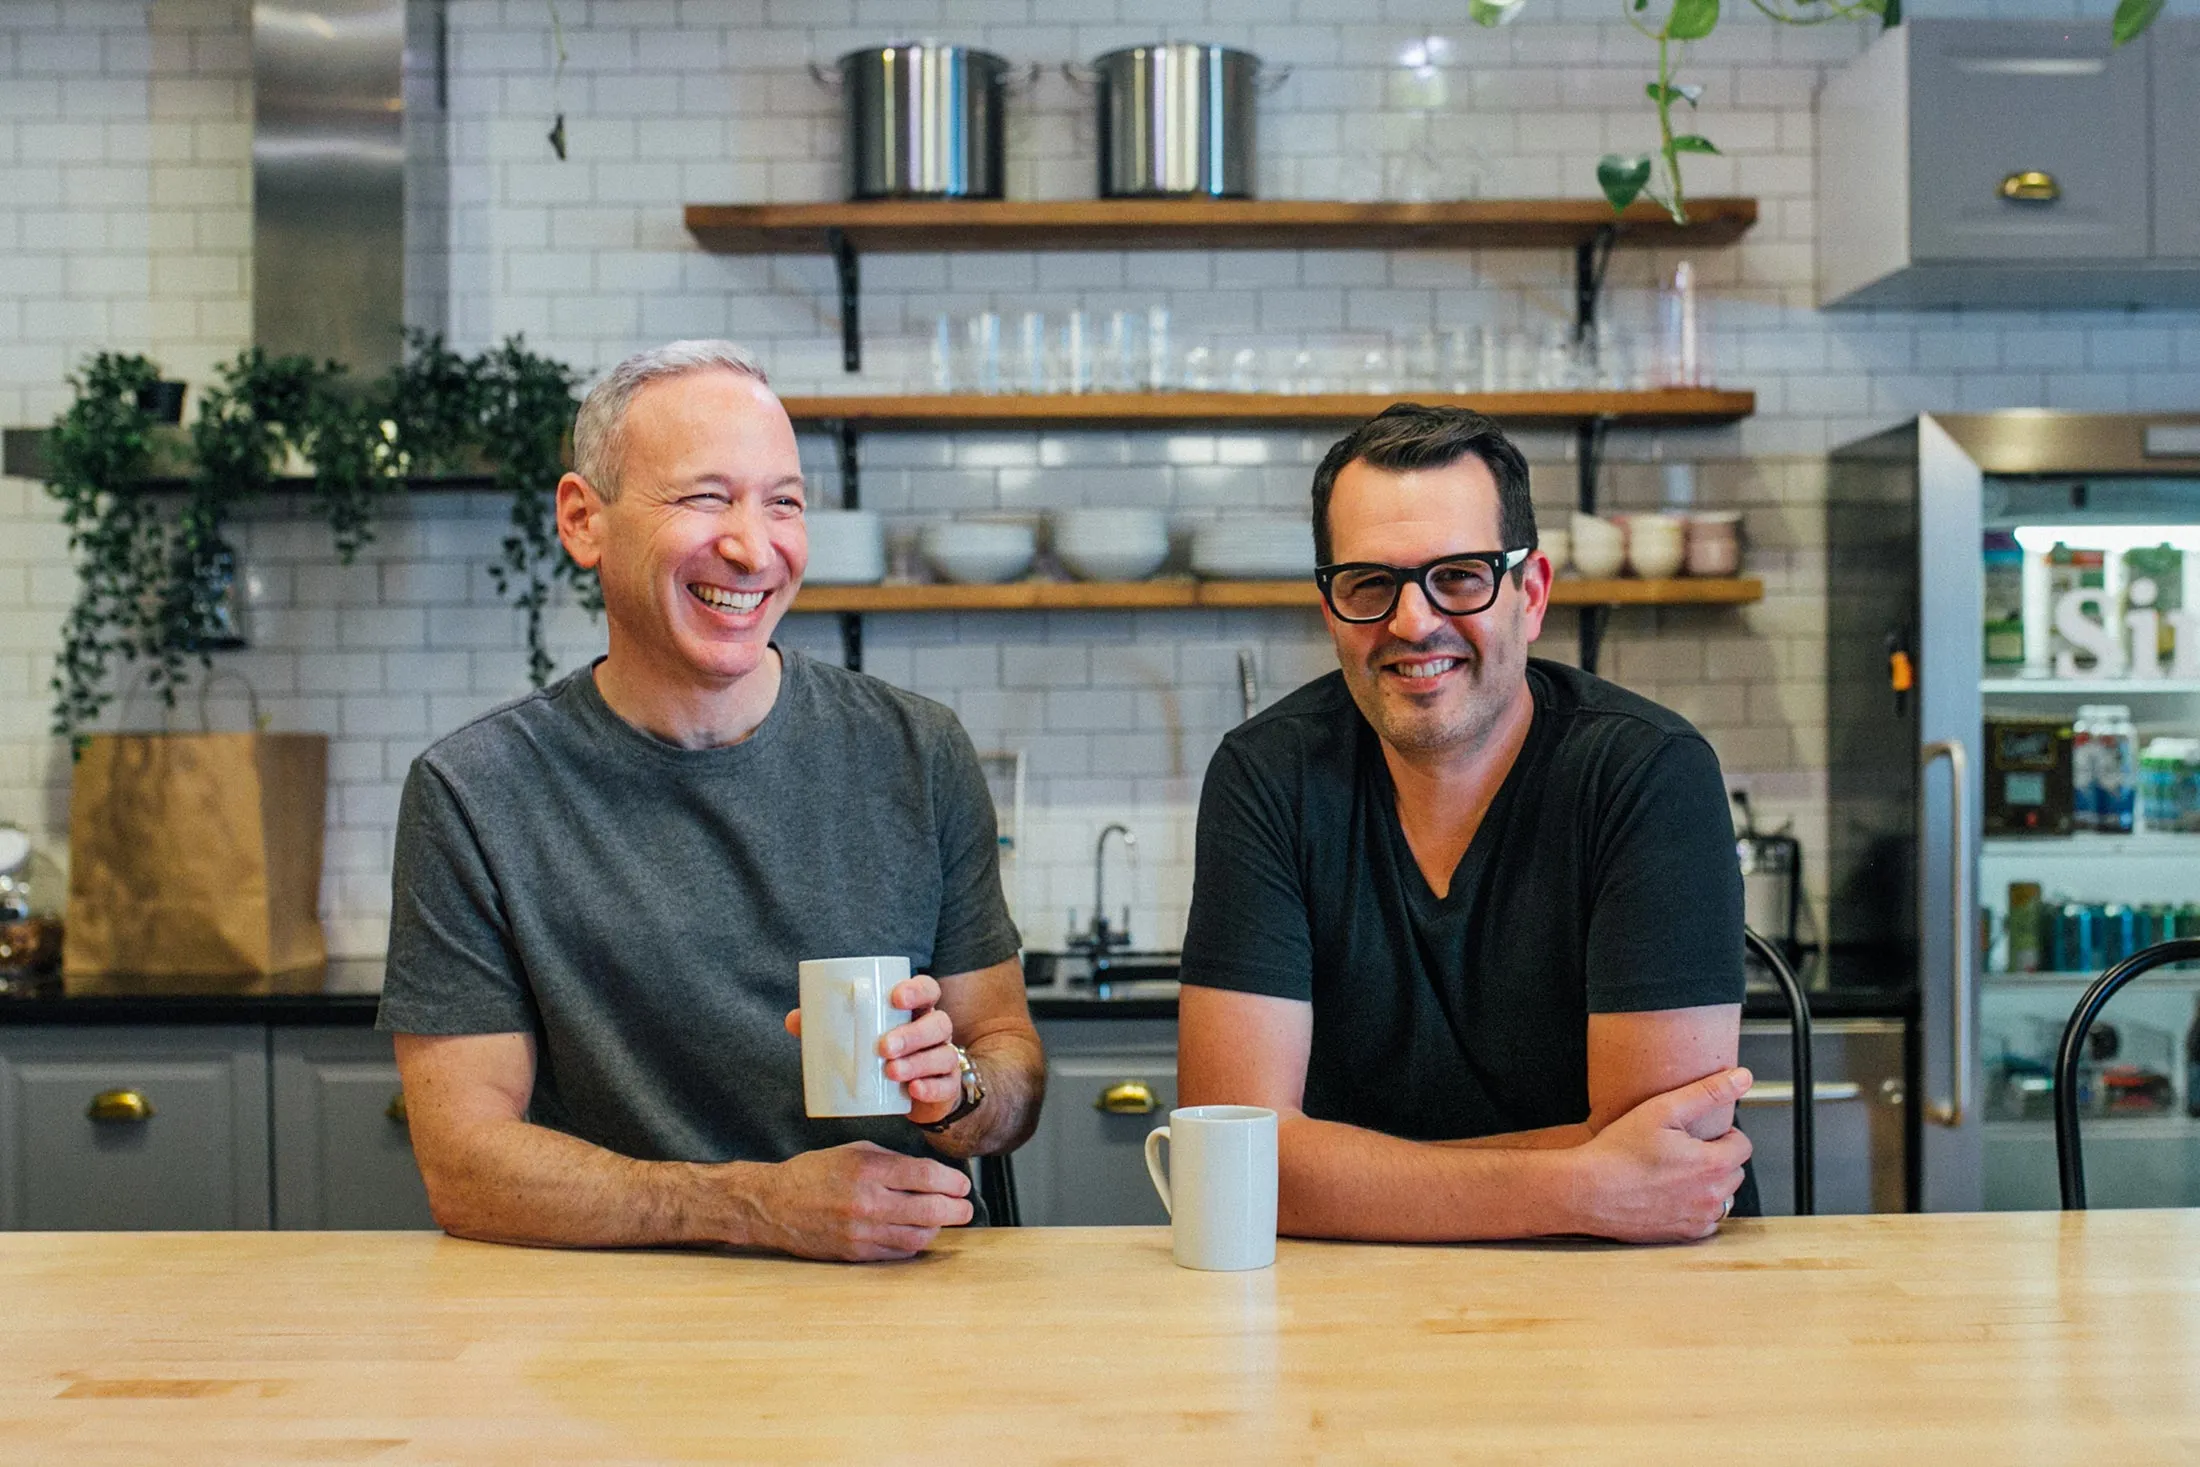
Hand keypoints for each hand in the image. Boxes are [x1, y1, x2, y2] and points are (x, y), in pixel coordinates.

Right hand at [741, 1141, 973, 1261]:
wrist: (774, 1205)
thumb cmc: (815, 1173)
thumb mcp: (855, 1151)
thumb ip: (893, 1161)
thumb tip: (930, 1174)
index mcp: (869, 1169)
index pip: (927, 1177)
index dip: (953, 1182)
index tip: (962, 1184)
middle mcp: (868, 1202)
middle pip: (931, 1210)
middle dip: (957, 1209)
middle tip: (965, 1207)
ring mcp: (862, 1231)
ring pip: (919, 1236)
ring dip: (937, 1228)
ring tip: (942, 1219)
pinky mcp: (856, 1253)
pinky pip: (899, 1252)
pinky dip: (914, 1242)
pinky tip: (916, 1232)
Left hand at [782, 973, 966, 1125]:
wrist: (910, 1094)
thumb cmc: (882, 1053)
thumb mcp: (859, 1037)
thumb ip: (828, 1025)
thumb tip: (793, 1020)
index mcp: (917, 1011)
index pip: (928, 989)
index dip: (916, 990)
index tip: (895, 998)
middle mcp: (936, 1031)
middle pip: (937, 1023)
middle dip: (912, 1034)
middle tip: (883, 1047)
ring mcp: (945, 1059)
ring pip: (943, 1054)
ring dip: (918, 1062)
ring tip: (890, 1071)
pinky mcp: (947, 1086)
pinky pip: (947, 1085)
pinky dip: (932, 1087)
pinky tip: (915, 1090)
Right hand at [1570, 1068, 1753, 1242]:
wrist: (1586, 1191)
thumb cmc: (1618, 1153)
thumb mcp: (1662, 1109)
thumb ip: (1707, 1092)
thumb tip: (1741, 1078)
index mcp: (1712, 1164)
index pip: (1743, 1145)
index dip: (1722, 1134)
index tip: (1698, 1133)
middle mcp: (1711, 1196)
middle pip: (1734, 1171)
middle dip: (1716, 1158)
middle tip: (1682, 1149)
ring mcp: (1698, 1218)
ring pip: (1722, 1196)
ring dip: (1709, 1184)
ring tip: (1675, 1172)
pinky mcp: (1683, 1234)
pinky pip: (1706, 1220)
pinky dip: (1695, 1208)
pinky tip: (1670, 1194)